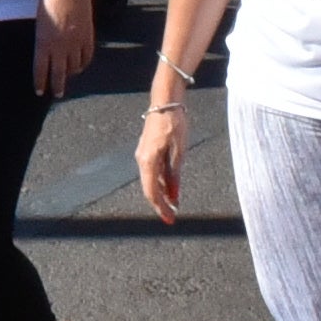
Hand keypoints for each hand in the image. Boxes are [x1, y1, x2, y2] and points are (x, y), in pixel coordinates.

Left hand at [33, 0, 95, 96]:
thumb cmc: (50, 0)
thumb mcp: (40, 22)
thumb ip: (43, 40)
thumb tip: (46, 53)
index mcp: (43, 42)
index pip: (40, 69)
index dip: (40, 82)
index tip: (40, 92)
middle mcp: (59, 46)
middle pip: (58, 73)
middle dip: (57, 86)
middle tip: (57, 94)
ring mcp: (75, 43)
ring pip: (74, 67)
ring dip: (70, 73)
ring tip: (68, 77)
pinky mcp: (87, 37)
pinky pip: (86, 57)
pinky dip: (83, 63)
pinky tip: (80, 65)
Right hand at [136, 109, 187, 224]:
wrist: (166, 101)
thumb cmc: (174, 123)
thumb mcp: (179, 151)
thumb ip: (175, 174)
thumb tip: (174, 195)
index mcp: (148, 161)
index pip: (151, 192)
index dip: (160, 208)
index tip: (170, 220)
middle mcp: (142, 159)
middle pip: (149, 188)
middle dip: (161, 203)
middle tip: (172, 216)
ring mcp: (143, 154)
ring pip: (151, 180)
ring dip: (162, 192)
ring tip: (174, 203)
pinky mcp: (148, 149)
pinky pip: (153, 170)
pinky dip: (161, 181)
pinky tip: (171, 186)